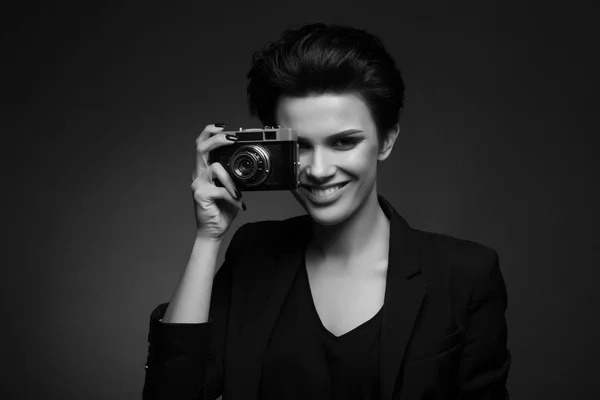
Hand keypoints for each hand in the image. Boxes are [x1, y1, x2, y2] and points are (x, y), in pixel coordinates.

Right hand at [191, 123, 243, 240]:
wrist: (213, 231)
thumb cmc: (222, 209)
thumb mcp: (231, 188)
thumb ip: (233, 176)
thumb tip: (247, 165)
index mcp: (204, 170)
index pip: (202, 144)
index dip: (210, 132)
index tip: (223, 127)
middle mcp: (198, 174)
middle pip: (201, 148)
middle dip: (217, 138)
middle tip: (232, 137)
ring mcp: (198, 184)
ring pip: (215, 168)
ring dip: (230, 179)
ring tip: (239, 191)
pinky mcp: (201, 195)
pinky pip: (221, 190)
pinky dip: (233, 197)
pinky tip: (239, 204)